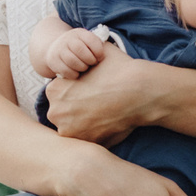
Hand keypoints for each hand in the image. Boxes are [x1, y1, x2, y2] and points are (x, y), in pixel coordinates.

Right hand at [39, 26, 106, 79]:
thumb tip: (114, 55)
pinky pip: (65, 70)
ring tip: (85, 68)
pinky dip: (74, 74)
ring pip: (72, 61)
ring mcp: (59, 49)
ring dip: (82, 67)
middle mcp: (68, 39)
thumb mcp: (87, 41)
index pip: (91, 40)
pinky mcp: (53, 61)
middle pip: (80, 50)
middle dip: (89, 60)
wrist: (55, 48)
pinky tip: (77, 73)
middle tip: (92, 64)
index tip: (100, 57)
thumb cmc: (79, 47)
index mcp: (79, 33)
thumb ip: (97, 45)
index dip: (98, 51)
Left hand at [41, 46, 157, 146]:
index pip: (58, 94)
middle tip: (96, 103)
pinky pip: (88, 139)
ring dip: (84, 123)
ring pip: (74, 128)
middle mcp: (57, 113)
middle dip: (75, 110)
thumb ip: (83, 55)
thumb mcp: (96, 54)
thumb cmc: (119, 70)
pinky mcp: (87, 144)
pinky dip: (96, 134)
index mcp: (54, 91)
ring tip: (103, 114)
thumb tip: (81, 51)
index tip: (87, 91)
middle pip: (62, 112)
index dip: (73, 91)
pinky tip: (108, 123)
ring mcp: (71, 132)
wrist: (140, 92)